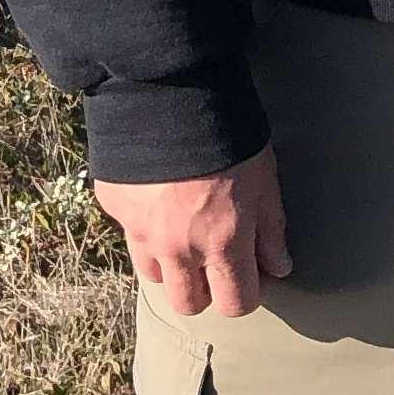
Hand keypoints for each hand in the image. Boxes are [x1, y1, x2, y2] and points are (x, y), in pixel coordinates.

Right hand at [96, 148, 293, 316]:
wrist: (170, 90)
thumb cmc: (229, 133)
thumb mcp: (264, 179)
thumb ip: (271, 229)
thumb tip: (279, 266)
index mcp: (222, 244)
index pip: (235, 304)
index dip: (246, 292)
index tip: (251, 274)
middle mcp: (178, 248)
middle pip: (189, 304)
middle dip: (205, 289)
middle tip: (215, 259)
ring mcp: (140, 229)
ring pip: (154, 275)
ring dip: (171, 263)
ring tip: (183, 230)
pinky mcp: (115, 207)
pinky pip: (129, 230)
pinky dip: (144, 222)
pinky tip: (157, 194)